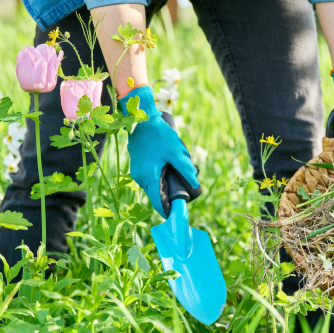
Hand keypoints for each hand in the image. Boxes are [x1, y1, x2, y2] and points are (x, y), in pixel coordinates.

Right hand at [118, 85, 200, 216]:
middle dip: (172, 194)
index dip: (169, 211)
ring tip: (180, 171)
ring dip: (167, 184)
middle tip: (187, 187)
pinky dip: (161, 177)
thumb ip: (186, 169)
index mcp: (149, 178)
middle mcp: (140, 178)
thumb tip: (196, 184)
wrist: (140, 117)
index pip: (158, 204)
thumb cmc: (159, 134)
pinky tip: (171, 165)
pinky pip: (151, 178)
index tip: (179, 214)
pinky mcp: (138, 166)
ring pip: (155, 186)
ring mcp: (137, 173)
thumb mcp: (177, 152)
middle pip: (157, 195)